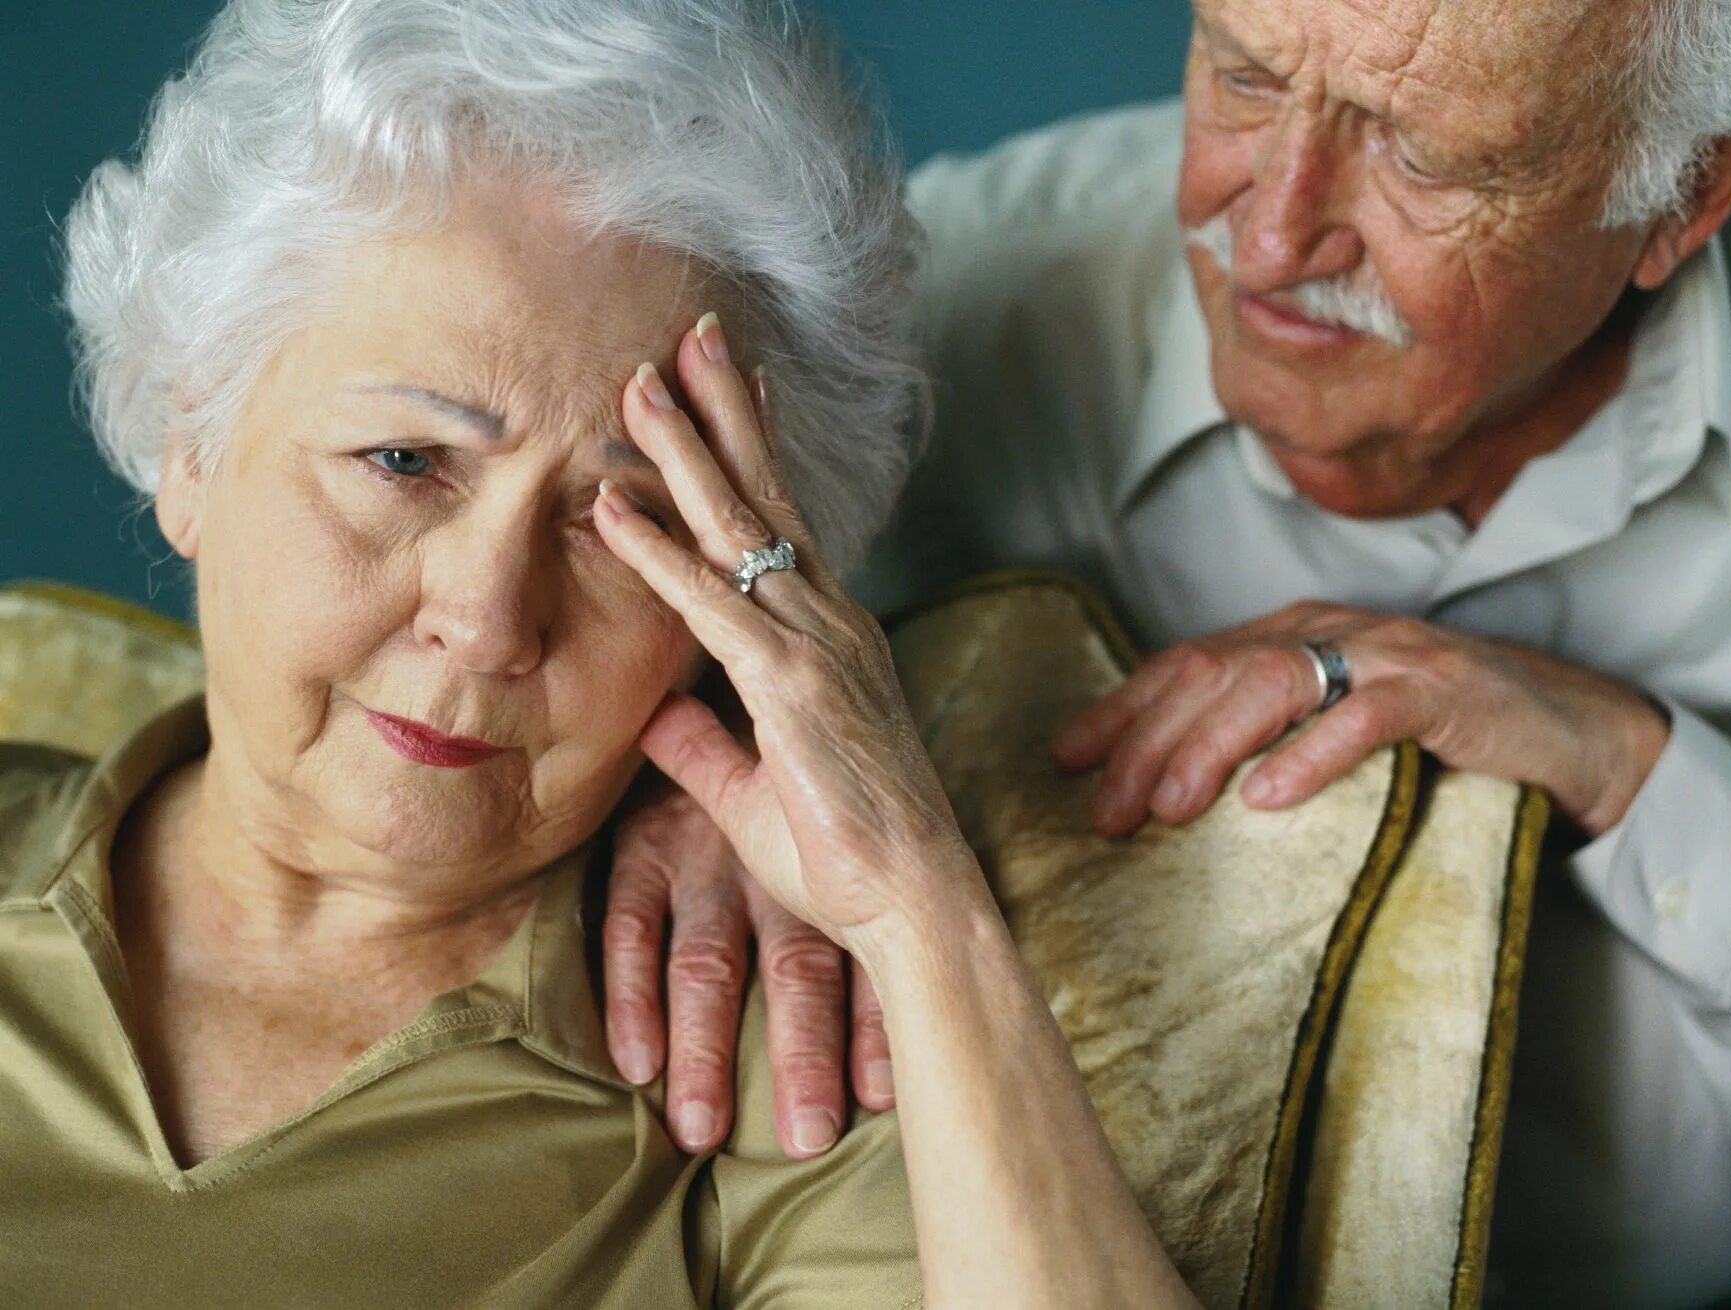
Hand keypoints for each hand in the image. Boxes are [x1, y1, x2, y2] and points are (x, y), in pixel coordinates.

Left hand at [592, 311, 985, 967]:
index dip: (754, 452)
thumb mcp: (753, 792)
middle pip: (767, 497)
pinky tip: (613, 505)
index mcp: (831, 640)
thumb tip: (655, 715)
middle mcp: (830, 624)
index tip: (731, 387)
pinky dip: (659, 553)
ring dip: (684, 452)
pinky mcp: (790, 688)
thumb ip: (704, 745)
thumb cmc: (848, 856)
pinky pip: (711, 605)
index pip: (785, 525)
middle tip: (689, 334)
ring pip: (740, 528)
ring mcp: (816, 647)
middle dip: (721, 412)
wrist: (912, 903)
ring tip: (639, 383)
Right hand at [601, 775, 894, 1158]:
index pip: (859, 954)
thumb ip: (848, 909)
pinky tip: (634, 1063)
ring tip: (701, 1131)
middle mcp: (776, 866)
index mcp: (830, 865)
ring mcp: (706, 858)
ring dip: (705, 1047)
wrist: (706, 688)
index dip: (874, 1024)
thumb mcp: (816, 834)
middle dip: (803, 1056)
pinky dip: (632, 994)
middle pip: (797, 969)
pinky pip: (630, 925)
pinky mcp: (642, 848)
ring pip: (709, 959)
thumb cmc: (781, 781)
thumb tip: (903, 995)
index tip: (882, 1097)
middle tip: (806, 1138)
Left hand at [1052, 601, 1670, 836]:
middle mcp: (1326, 630)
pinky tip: (1268, 799)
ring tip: (1170, 807)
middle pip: (1212, 672)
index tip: (1065, 761)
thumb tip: (1164, 787)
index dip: (1120, 708)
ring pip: (1273, 683)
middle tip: (1107, 812)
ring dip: (1210, 747)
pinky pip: (1366, 715)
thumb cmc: (1436, 734)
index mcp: (1289, 633)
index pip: (1183, 662)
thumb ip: (1260, 735)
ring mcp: (1384, 654)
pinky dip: (1313, 755)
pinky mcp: (1441, 689)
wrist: (1566, 726)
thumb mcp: (1330, 725)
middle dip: (1146, 742)